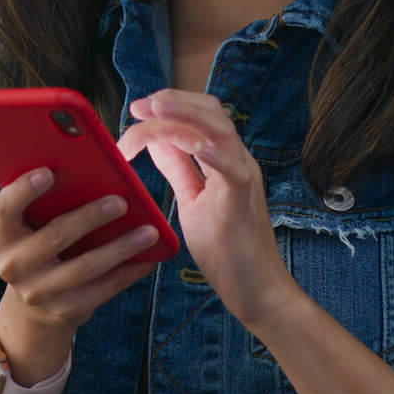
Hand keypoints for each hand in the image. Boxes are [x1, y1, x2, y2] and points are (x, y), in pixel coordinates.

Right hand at [0, 166, 161, 379]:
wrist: (33, 305)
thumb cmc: (39, 246)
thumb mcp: (31, 227)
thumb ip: (47, 204)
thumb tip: (96, 174)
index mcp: (2, 234)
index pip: (5, 208)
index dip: (24, 189)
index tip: (49, 172)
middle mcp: (13, 264)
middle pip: (55, 235)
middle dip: (91, 217)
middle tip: (121, 202)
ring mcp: (38, 292)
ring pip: (85, 267)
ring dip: (121, 247)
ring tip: (149, 232)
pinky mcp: (63, 311)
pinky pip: (102, 290)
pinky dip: (128, 273)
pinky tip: (148, 259)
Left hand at [116, 89, 294, 329]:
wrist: (257, 292)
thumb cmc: (226, 250)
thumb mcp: (192, 200)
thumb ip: (178, 169)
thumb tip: (156, 141)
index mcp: (223, 160)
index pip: (199, 115)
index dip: (168, 105)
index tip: (136, 110)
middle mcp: (237, 161)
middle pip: (211, 111)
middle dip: (172, 102)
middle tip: (138, 107)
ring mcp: (244, 178)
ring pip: (220, 130)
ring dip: (186, 115)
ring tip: (157, 109)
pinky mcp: (244, 201)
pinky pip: (234, 170)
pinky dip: (216, 154)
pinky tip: (196, 147)